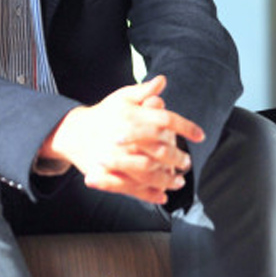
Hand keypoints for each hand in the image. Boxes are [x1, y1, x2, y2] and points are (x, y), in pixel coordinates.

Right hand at [40, 75, 204, 204]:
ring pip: (149, 172)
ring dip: (168, 179)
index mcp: (132, 116)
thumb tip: (162, 80)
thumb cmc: (103, 113)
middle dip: (178, 158)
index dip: (186, 127)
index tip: (201, 135)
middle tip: (187, 163)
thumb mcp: (122, 97)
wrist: (74, 132)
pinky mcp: (109, 174)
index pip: (166, 120)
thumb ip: (144, 91)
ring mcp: (117, 158)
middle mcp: (126, 137)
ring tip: (178, 181)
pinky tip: (162, 196)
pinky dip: (150, 195)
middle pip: (160, 150)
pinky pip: (134, 188)